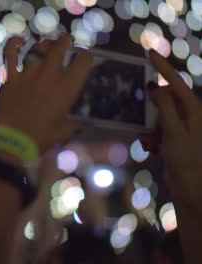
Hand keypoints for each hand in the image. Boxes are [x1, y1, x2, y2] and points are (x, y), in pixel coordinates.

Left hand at [0, 35, 93, 153]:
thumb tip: (78, 124)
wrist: (11, 142)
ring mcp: (28, 75)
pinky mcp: (10, 78)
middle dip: (65, 41)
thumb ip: (72, 125)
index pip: (83, 60)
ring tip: (48, 44)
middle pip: (60, 47)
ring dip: (45, 44)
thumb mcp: (63, 133)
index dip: (86, 56)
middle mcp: (49, 76)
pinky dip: (14, 44)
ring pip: (38, 48)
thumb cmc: (40, 139)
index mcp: (66, 89)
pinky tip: (20, 41)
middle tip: (66, 41)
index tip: (84, 58)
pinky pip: (10, 54)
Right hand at [146, 50, 201, 213]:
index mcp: (194, 109)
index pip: (175, 82)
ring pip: (156, 117)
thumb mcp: (174, 131)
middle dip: (149, 113)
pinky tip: (153, 151)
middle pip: (162, 101)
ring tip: (151, 146)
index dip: (162, 67)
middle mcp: (189, 115)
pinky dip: (151, 138)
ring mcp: (181, 126)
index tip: (149, 53)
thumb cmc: (187, 160)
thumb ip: (165, 107)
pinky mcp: (174, 137)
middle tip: (145, 128)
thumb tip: (155, 87)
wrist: (192, 188)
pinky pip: (156, 129)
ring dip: (149, 130)